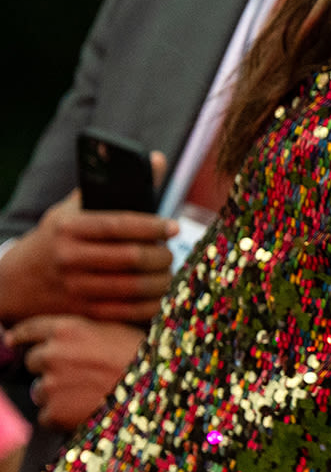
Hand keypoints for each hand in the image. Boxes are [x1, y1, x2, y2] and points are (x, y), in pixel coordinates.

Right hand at [0, 178, 176, 325]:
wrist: (17, 281)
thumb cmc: (56, 238)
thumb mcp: (73, 209)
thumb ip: (114, 186)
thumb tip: (156, 159)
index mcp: (69, 228)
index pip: (120, 225)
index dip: (152, 226)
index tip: (173, 227)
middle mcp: (69, 257)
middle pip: (132, 258)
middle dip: (162, 255)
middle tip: (170, 253)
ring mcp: (75, 287)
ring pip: (134, 287)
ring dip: (161, 281)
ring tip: (168, 273)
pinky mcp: (82, 311)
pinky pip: (127, 313)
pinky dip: (150, 306)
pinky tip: (160, 297)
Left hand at [6, 313, 144, 429]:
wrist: (158, 393)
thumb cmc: (146, 361)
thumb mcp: (116, 332)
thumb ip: (83, 333)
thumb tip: (61, 339)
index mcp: (69, 329)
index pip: (30, 328)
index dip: (21, 335)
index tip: (13, 340)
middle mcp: (54, 353)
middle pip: (33, 361)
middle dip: (49, 369)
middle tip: (79, 376)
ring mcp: (51, 384)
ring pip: (40, 390)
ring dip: (56, 394)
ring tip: (89, 395)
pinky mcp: (54, 411)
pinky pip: (46, 416)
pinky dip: (62, 417)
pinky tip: (87, 411)